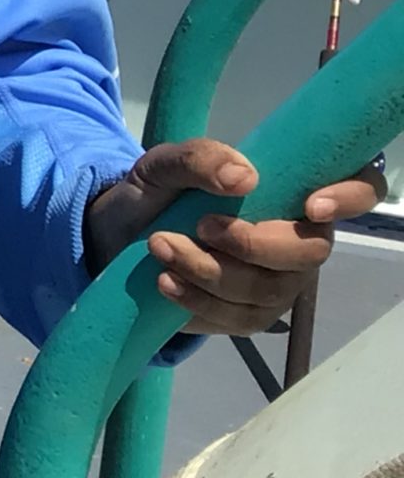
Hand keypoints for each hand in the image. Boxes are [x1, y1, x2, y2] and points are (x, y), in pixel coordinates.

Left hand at [84, 137, 384, 334]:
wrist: (120, 235)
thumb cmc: (158, 192)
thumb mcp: (165, 164)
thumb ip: (201, 158)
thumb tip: (244, 177)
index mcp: (294, 190)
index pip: (357, 188)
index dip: (350, 197)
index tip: (311, 205)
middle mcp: (300, 238)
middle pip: (310, 251)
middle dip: (253, 244)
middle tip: (200, 226)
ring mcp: (279, 282)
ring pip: (267, 289)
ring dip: (209, 270)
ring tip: (160, 247)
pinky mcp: (249, 316)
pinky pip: (237, 319)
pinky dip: (197, 300)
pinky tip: (165, 282)